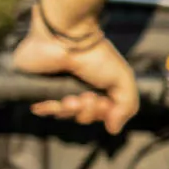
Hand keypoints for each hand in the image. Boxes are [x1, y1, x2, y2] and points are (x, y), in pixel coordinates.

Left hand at [11, 6, 139, 134]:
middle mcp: (81, 89)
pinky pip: (43, 109)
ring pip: (65, 115)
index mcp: (101, 87)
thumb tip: (113, 129)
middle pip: (85, 117)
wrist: (66, 39)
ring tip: (71, 98)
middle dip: (88, 112)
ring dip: (71, 110)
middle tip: (88, 97)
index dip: (105, 114)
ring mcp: (60, 89)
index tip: (105, 103)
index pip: (103, 113)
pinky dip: (48, 109)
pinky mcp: (40, 88)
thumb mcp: (123, 79)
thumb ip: (127, 106)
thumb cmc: (97, 56)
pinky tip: (50, 104)